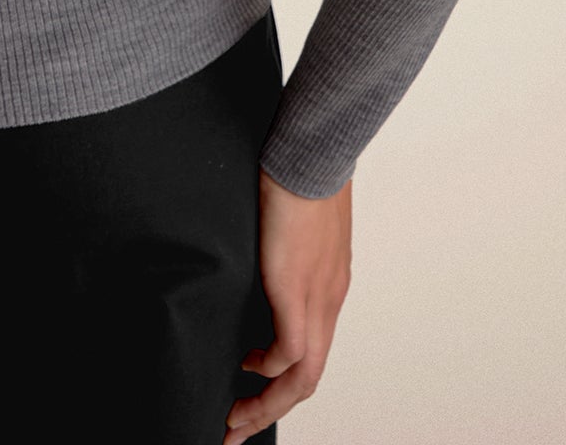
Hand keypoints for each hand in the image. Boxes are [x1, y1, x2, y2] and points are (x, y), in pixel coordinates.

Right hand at [223, 169, 351, 440]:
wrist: (313, 149)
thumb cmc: (301, 170)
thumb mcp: (296, 220)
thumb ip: (284, 245)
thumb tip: (261, 249)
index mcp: (328, 285)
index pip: (312, 352)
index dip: (285, 383)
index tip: (255, 394)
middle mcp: (328, 299)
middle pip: (309, 378)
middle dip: (270, 409)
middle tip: (238, 427)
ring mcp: (316, 296)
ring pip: (302, 375)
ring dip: (268, 402)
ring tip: (236, 415)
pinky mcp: (295, 287)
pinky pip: (288, 349)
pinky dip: (268, 367)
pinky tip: (247, 364)